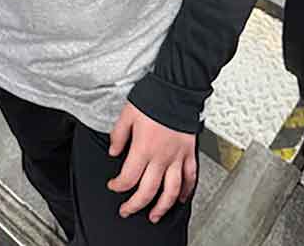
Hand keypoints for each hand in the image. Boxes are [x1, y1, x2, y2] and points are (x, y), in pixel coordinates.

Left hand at [108, 102, 196, 223]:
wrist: (176, 89)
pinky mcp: (189, 153)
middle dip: (135, 205)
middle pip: (147, 191)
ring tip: (154, 215)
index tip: (113, 185)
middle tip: (127, 210)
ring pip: (170, 191)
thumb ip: (118, 135)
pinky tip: (181, 198)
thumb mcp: (127, 113)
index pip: (128, 178)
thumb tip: (113, 151)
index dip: (118, 186)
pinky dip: (186, 191)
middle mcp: (161, 157)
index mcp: (143, 148)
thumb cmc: (152, 98)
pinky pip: (190, 177)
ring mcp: (177, 157)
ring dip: (161, 207)